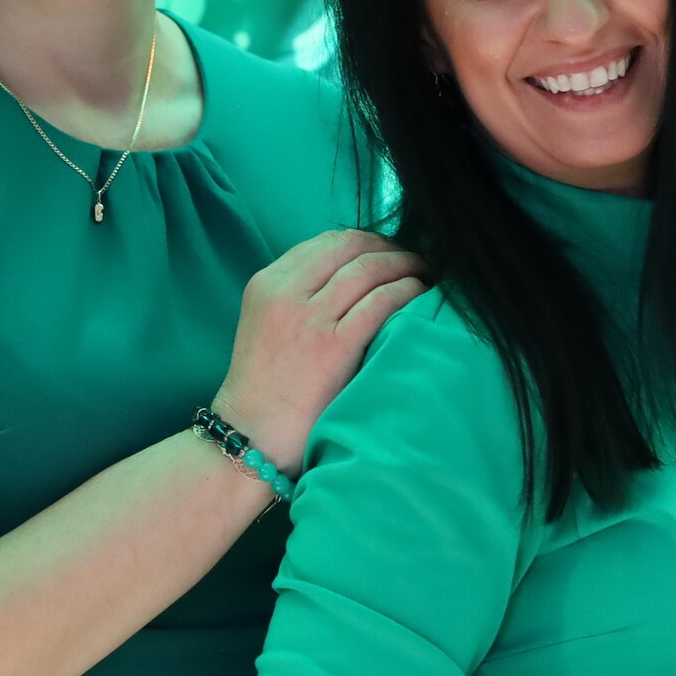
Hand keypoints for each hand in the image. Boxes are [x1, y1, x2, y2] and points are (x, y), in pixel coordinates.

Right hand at [215, 230, 428, 473]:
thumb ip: (299, 296)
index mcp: (267, 283)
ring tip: (426, 274)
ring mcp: (310, 318)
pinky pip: (381, 302)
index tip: (390, 250)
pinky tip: (421, 296)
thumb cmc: (265, 388)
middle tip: (415, 258)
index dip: (367, 240)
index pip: (326, 241)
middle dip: (390, 247)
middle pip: (350, 246)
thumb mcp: (267, 324)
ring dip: (406, 264)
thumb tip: (354, 274)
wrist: (250, 435)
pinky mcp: (333, 346)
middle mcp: (286, 292)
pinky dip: (407, 291)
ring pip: (369, 268)